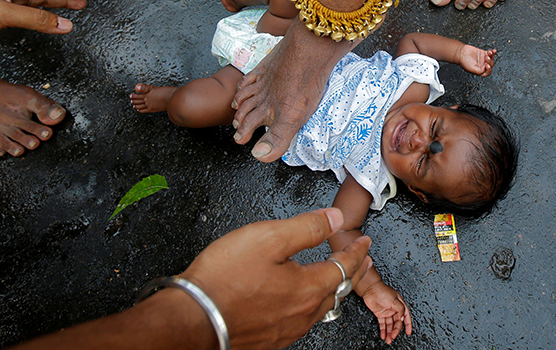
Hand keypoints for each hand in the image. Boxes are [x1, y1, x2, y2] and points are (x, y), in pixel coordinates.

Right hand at [183, 208, 372, 349]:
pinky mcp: (269, 338)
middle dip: (351, 272)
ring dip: (333, 289)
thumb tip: (333, 219)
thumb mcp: (268, 237)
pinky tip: (301, 302)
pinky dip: (311, 304)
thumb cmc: (224, 279)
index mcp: (307, 287)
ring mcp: (285, 329)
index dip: (356, 251)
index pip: (343, 266)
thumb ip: (306, 227)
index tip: (363, 242)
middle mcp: (302, 313)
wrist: (191, 319)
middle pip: (337, 290)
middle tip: (361, 261)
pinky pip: (301, 320)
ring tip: (336, 279)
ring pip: (320, 308)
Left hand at [360, 281, 411, 343]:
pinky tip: (383, 336)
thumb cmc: (383, 291)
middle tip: (393, 336)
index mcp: (400, 305)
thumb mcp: (394, 300)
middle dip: (396, 330)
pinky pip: (383, 324)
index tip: (408, 332)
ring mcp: (387, 312)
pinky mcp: (380, 314)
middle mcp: (394, 309)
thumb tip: (402, 318)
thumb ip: (400, 309)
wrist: (370, 289)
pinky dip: (383, 330)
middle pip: (397, 322)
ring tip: (388, 340)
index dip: (408, 324)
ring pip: (390, 325)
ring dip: (389, 332)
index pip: (406, 316)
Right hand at [459, 45, 495, 76]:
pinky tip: (494, 50)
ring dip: (492, 56)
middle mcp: (482, 66)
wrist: (461, 52)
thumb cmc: (464, 61)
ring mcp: (484, 59)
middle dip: (490, 62)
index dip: (489, 70)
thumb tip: (486, 69)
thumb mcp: (472, 69)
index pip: (487, 72)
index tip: (487, 65)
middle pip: (490, 65)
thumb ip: (480, 71)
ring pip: (491, 59)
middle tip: (486, 58)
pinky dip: (493, 52)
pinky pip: (491, 53)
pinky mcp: (483, 53)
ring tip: (488, 53)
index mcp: (480, 71)